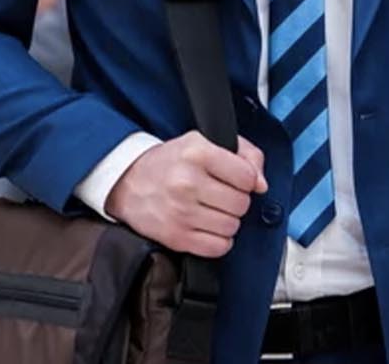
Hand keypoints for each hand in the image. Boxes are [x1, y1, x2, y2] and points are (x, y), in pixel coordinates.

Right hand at [104, 131, 266, 257]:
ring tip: (208, 209)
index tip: (234, 178)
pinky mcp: (177, 237)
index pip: (247, 177)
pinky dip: (217, 239)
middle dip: (234, 200)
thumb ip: (244, 153)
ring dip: (225, 221)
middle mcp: (187, 182)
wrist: (127, 183)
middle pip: (241, 204)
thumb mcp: (202, 142)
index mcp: (196, 153)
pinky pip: (219, 247)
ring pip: (232, 227)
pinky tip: (204, 225)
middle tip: (217, 194)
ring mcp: (181, 212)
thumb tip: (261, 184)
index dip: (246, 179)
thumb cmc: (168, 163)